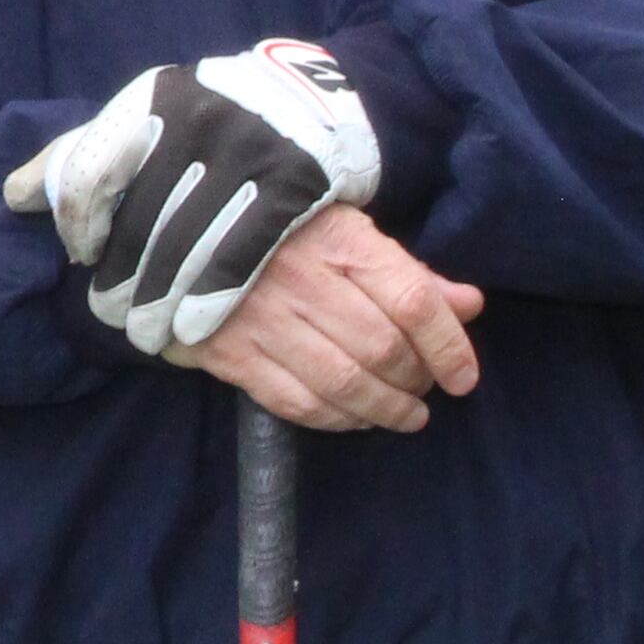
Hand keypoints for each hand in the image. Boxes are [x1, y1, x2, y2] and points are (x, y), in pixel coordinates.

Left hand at [4, 43, 383, 353]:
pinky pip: (240, 252)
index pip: (91, 170)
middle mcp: (197, 117)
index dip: (78, 224)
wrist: (314, 95)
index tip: (83, 256)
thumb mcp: (146, 115)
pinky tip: (191, 330)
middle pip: (140, 219)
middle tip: (111, 317)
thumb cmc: (210, 118)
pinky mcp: (293, 179)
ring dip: (158, 300)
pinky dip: (209, 299)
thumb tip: (15, 195)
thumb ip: (82, 153)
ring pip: (186, 243)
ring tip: (146, 334)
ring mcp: (249, 147)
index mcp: (150, 98)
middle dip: (119, 279)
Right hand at [175, 207, 484, 433]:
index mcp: (339, 240)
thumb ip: (407, 272)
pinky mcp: (230, 353)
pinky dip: (335, 419)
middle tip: (426, 390)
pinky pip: (296, 402)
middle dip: (415, 380)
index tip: (465, 378)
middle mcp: (304, 281)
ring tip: (405, 415)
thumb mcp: (346, 228)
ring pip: (343, 383)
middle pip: (382, 348)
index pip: (413, 302)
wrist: (174, 224)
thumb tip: (469, 305)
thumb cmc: (277, 225)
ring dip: (384, 409)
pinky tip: (354, 417)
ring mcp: (262, 319)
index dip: (449, 346)